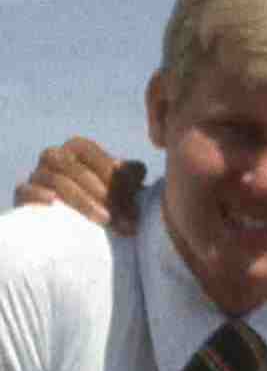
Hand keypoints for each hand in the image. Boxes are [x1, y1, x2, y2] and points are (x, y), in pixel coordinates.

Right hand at [15, 137, 141, 233]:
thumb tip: (137, 170)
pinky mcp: (24, 195)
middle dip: (103, 193)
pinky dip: (39, 196)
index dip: (111, 174)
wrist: (83, 223)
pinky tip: (54, 204)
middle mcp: (54, 156)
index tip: (131, 199)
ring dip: (84, 202)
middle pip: (75, 168)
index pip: (91, 153)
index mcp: (77, 147)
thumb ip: (130, 175)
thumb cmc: (108, 199)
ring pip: (57, 181)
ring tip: (105, 220)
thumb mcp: (123, 186)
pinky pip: (26, 191)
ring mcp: (37, 174)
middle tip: (123, 217)